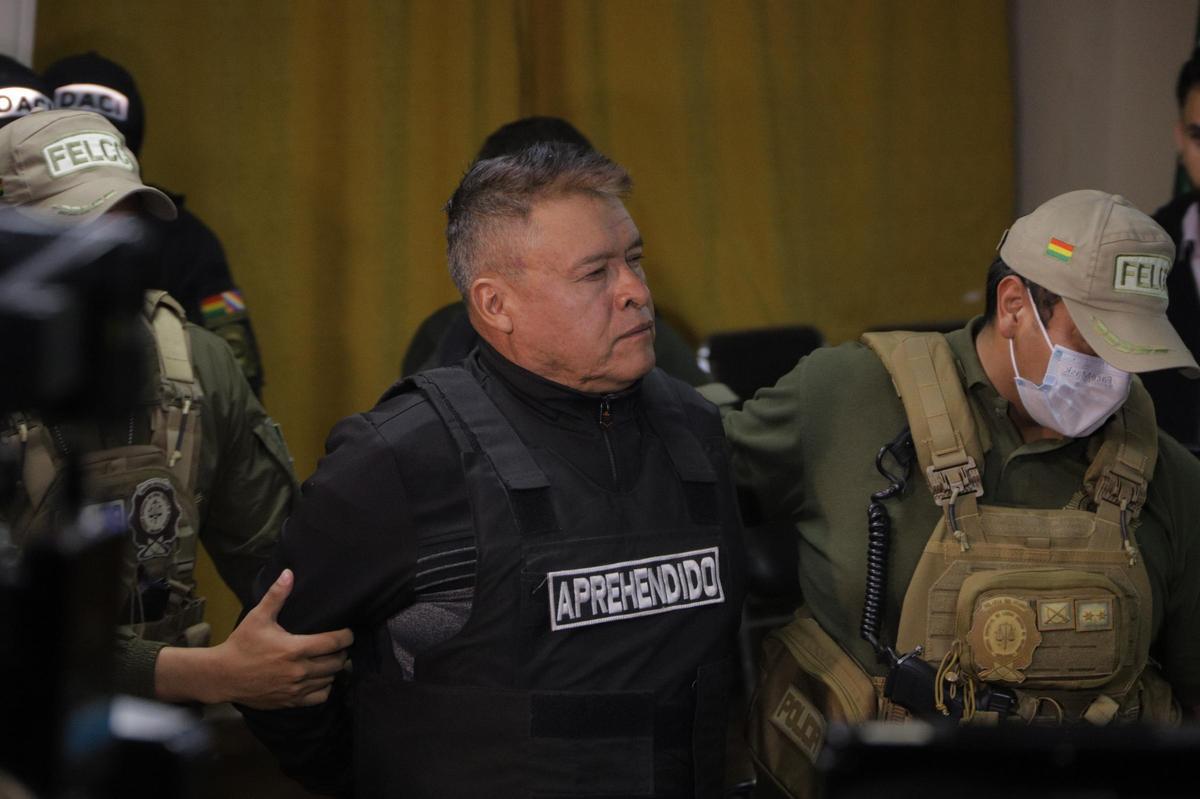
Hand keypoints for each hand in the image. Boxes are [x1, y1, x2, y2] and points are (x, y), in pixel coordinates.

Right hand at [154, 569, 353, 707]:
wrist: (222, 676)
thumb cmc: (241, 644)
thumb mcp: (258, 617)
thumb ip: (276, 595)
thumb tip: (289, 573)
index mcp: (294, 648)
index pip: (333, 643)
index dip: (347, 636)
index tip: (349, 632)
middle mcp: (299, 670)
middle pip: (336, 663)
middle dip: (342, 652)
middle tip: (339, 646)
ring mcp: (296, 688)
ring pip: (330, 680)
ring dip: (334, 670)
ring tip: (330, 659)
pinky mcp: (290, 702)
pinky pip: (319, 697)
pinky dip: (325, 688)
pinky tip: (320, 679)